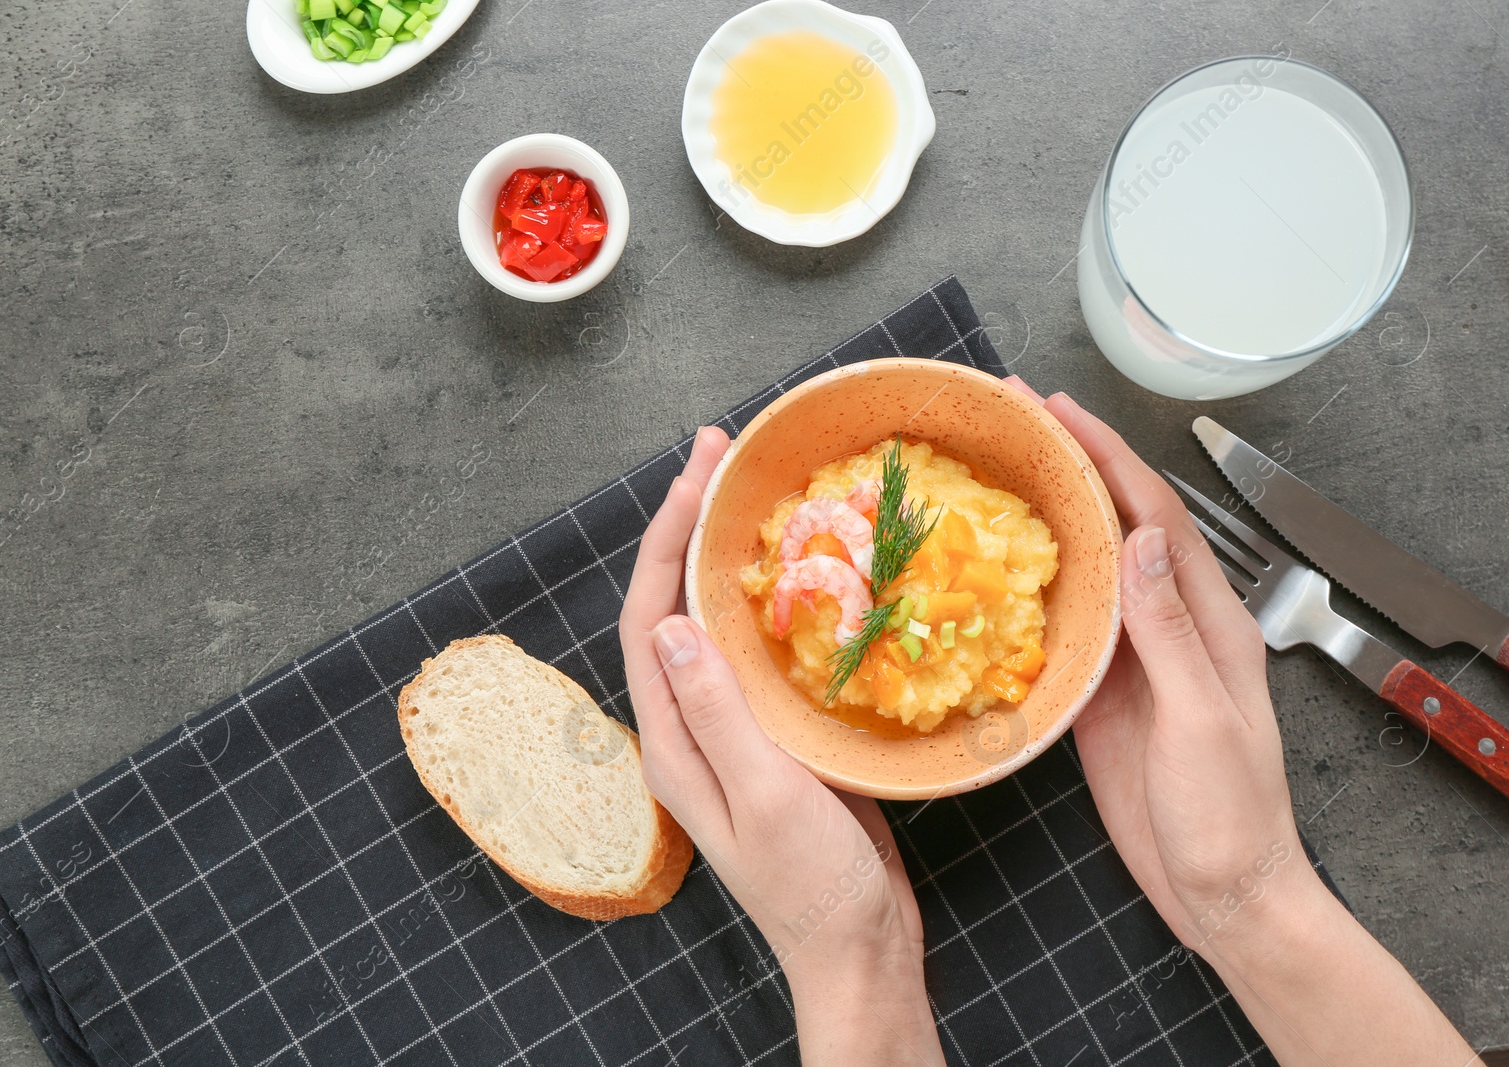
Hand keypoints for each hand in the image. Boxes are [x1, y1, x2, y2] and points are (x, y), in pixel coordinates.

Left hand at [618, 427, 944, 1066]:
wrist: (860, 948)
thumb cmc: (814, 887)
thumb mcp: (766, 796)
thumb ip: (718, 712)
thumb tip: (670, 621)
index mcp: (674, 743)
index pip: (648, 619)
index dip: (664, 541)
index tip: (696, 474)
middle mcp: (692, 729)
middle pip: (674, 609)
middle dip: (689, 527)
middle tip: (720, 454)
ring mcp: (734, 732)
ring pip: (718, 624)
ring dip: (727, 555)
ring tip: (750, 490)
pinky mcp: (777, 738)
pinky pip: (761, 652)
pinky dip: (774, 600)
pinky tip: (805, 571)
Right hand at [1008, 377, 1473, 1064]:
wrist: (1224, 895)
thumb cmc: (1232, 817)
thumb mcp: (1203, 721)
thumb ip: (1170, 632)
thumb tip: (1141, 538)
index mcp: (1209, 620)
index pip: (1154, 515)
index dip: (1107, 455)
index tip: (1056, 409)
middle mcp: (1172, 625)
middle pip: (1119, 525)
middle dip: (1072, 464)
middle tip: (1011, 418)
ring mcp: (1136, 659)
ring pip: (1089, 567)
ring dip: (1048, 514)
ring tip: (995, 470)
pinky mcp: (1103, 695)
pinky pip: (1068, 624)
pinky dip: (1034, 585)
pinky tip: (997, 567)